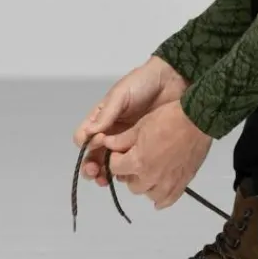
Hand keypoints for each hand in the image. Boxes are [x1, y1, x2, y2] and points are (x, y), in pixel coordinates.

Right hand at [73, 57, 188, 186]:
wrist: (173, 80)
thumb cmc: (143, 83)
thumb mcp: (120, 95)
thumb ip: (106, 114)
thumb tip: (89, 134)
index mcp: (102, 118)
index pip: (84, 137)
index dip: (86, 145)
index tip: (97, 145)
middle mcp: (112, 132)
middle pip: (94, 155)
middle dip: (92, 166)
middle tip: (96, 173)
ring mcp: (128, 140)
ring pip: (111, 162)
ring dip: (106, 173)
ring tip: (108, 179)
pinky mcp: (144, 146)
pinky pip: (131, 162)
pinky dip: (126, 171)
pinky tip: (129, 175)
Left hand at [103, 100, 212, 209]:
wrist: (198, 119)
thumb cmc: (168, 118)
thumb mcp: (141, 125)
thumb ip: (122, 139)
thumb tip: (106, 144)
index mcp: (138, 162)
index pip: (115, 168)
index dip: (114, 158)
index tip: (119, 151)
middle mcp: (151, 177)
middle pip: (131, 184)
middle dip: (129, 173)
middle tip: (135, 160)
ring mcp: (168, 182)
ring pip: (148, 194)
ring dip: (146, 185)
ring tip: (149, 173)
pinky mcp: (183, 182)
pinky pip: (168, 200)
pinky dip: (162, 200)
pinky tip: (159, 197)